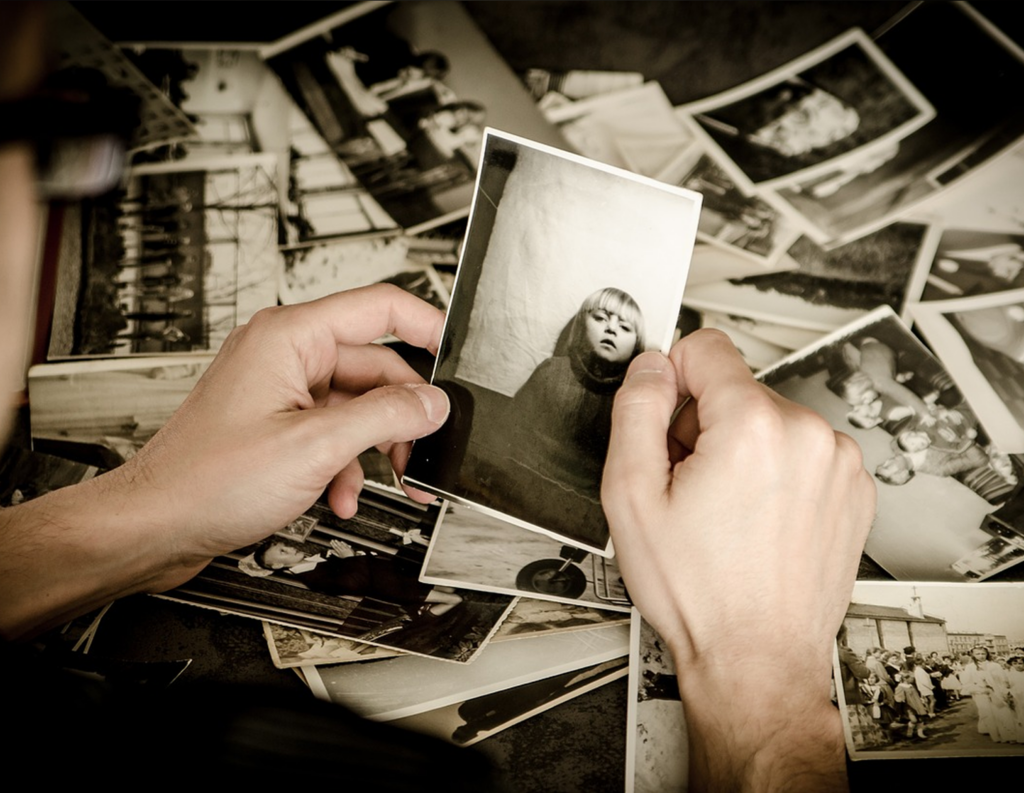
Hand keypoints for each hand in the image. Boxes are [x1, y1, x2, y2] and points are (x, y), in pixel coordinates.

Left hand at [2, 286, 451, 637]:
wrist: (156, 525)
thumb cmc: (208, 480)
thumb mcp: (316, 447)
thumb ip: (386, 418)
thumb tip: (432, 403)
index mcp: (291, 337)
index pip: (380, 308)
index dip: (427, 326)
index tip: (457, 353)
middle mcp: (285, 355)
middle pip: (375, 367)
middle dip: (402, 415)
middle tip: (421, 452)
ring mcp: (280, 390)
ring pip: (357, 405)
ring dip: (374, 449)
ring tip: (387, 483)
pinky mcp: (276, 423)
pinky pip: (333, 431)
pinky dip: (345, 464)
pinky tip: (340, 495)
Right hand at [602, 330, 874, 790]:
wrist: (756, 659)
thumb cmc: (700, 593)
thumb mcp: (630, 496)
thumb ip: (635, 411)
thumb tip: (650, 368)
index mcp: (754, 427)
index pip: (706, 346)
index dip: (672, 380)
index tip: (665, 418)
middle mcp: (808, 435)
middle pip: (736, 390)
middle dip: (705, 426)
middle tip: (690, 488)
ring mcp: (839, 463)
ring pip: (769, 420)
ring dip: (742, 451)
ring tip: (726, 512)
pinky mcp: (855, 488)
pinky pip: (801, 451)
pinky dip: (776, 474)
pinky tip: (757, 521)